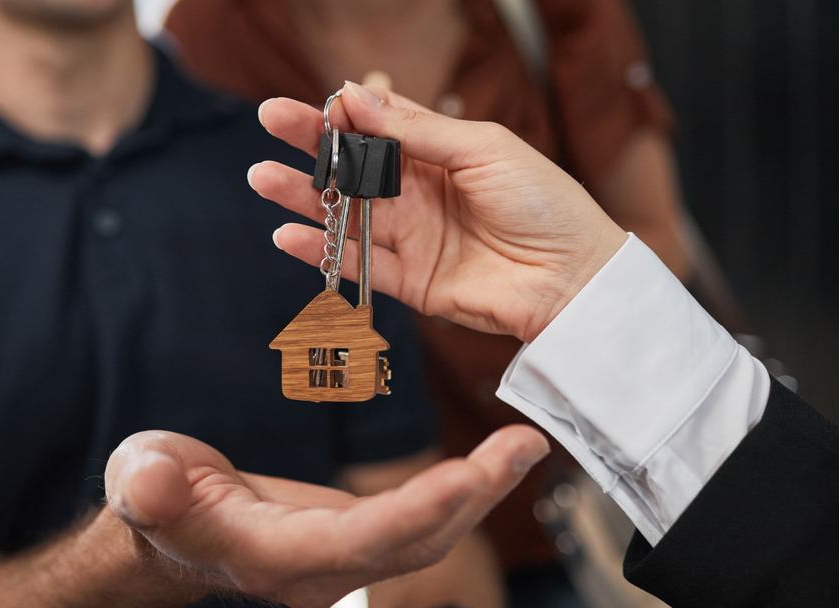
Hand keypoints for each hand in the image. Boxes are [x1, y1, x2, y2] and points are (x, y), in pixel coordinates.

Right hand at [104, 427, 547, 607]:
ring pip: (425, 537)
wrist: (166, 526)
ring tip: (523, 446)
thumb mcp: (141, 477)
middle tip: (522, 447)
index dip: (412, 513)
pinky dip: (460, 493)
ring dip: (479, 495)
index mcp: (269, 554)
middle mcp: (317, 568)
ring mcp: (340, 557)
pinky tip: (491, 462)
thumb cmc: (154, 496)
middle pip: (410, 544)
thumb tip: (151, 482)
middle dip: (470, 500)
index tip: (466, 475)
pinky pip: (419, 522)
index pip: (353, 542)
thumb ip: (148, 485)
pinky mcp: (354, 537)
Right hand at [249, 81, 628, 342]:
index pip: (379, 126)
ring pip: (346, 213)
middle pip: (353, 167)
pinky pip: (357, 264)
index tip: (313, 102)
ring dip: (303, 197)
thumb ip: (416, 129)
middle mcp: (420, 192)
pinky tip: (288, 234)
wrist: (575, 277)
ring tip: (263, 178)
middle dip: (311, 146)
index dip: (343, 113)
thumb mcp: (483, 149)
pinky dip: (321, 251)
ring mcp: (413, 237)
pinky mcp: (412, 281)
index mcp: (440, 152)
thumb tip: (355, 96)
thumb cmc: (545, 203)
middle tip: (269, 124)